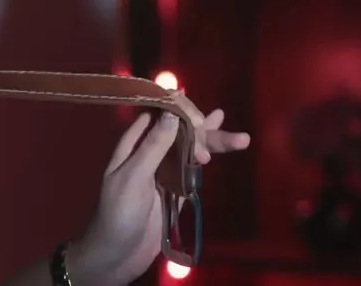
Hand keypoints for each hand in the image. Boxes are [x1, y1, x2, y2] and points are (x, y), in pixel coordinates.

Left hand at [67, 109, 250, 284]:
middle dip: (202, 127)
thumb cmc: (119, 211)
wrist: (118, 252)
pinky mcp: (175, 189)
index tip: (199, 112)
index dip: (178, 109)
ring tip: (242, 139)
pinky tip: (222, 150)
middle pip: (179, 131)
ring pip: (190, 150)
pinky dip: (205, 160)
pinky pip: (192, 169)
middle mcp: (149, 153)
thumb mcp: (134, 175)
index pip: (158, 115)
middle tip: (223, 125)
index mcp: (133, 144)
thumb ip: (153, 146)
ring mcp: (164, 171)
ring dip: (212, 143)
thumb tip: (173, 114)